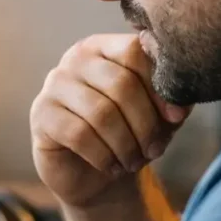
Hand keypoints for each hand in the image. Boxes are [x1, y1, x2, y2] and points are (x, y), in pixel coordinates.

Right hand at [31, 34, 190, 206]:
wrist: (95, 173)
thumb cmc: (129, 135)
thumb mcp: (160, 116)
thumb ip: (173, 100)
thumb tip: (179, 106)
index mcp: (107, 47)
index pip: (136, 52)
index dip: (160, 87)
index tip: (175, 118)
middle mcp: (77, 58)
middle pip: (121, 83)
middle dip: (144, 124)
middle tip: (154, 149)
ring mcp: (55, 84)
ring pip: (101, 112)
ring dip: (125, 145)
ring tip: (133, 162)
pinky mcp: (41, 114)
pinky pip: (78, 134)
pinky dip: (103, 156)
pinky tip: (110, 166)